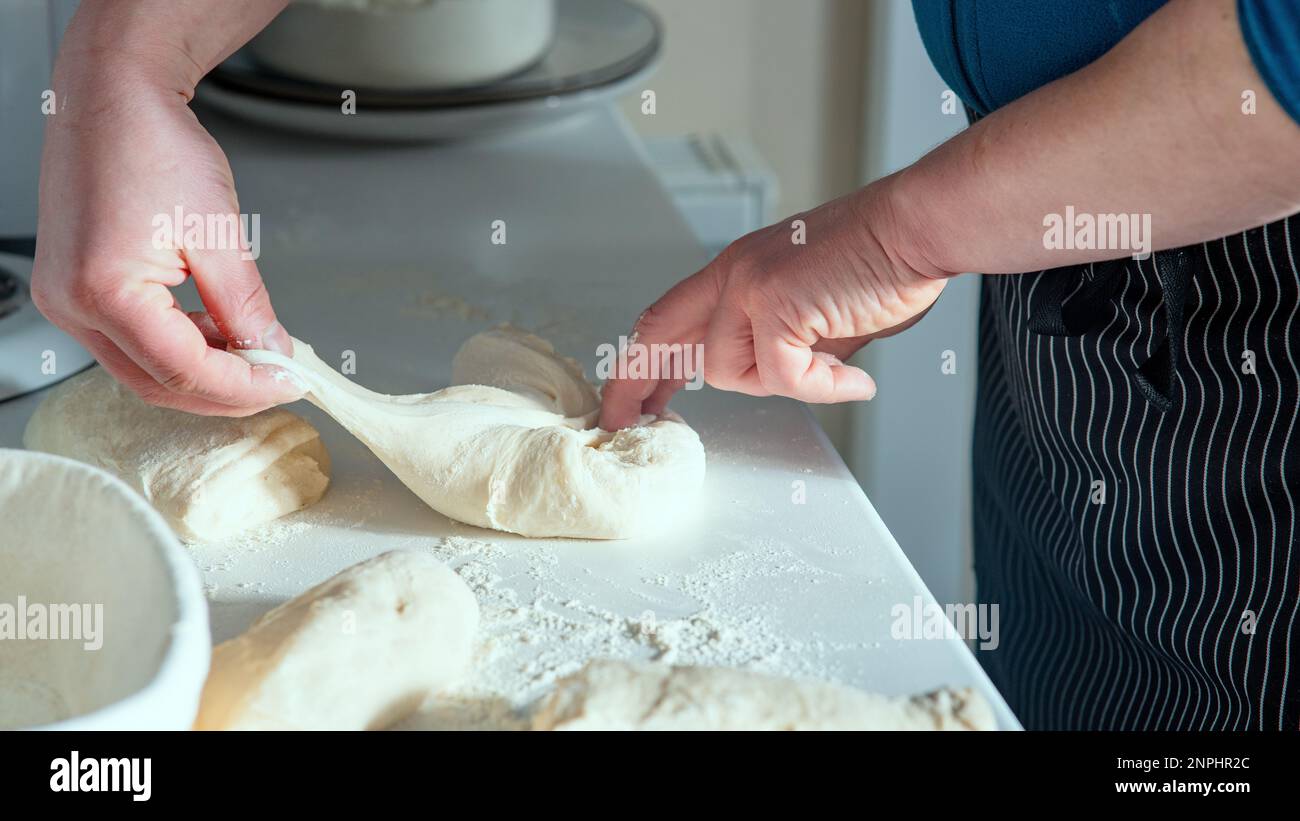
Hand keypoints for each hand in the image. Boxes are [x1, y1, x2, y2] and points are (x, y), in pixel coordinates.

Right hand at [31, 1, 298, 415]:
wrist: (111, 96)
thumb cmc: (151, 143)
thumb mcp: (218, 232)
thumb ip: (244, 305)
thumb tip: (270, 351)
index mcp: (103, 290)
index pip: (185, 370)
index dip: (244, 387)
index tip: (289, 382)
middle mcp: (71, 304)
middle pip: (157, 383)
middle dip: (225, 391)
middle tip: (278, 381)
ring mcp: (65, 300)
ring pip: (142, 370)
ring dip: (203, 373)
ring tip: (255, 356)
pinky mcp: (72, 290)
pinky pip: (129, 342)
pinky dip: (177, 347)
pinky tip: (217, 334)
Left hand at [598, 180, 950, 429]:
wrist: (918, 228)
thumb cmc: (882, 264)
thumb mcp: (813, 305)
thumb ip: (779, 336)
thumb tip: (774, 374)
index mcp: (738, 269)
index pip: (668, 317)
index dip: (642, 362)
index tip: (632, 398)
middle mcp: (733, 272)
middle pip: (658, 337)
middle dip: (634, 387)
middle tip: (624, 424)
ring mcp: (749, 285)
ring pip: (728, 372)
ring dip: (785, 383)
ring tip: (834, 366)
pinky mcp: (774, 302)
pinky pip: (782, 377)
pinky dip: (823, 387)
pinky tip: (854, 378)